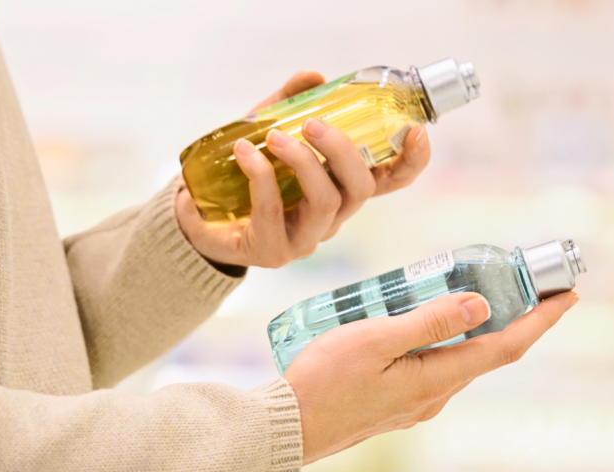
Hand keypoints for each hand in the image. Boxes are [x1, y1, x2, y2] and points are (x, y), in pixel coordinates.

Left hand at [176, 71, 432, 268]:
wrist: (198, 214)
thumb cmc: (241, 173)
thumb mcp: (268, 128)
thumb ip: (291, 102)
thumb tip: (314, 77)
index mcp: (341, 188)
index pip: (390, 181)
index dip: (411, 161)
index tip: (415, 131)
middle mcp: (332, 217)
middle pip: (360, 189)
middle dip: (342, 152)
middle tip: (313, 124)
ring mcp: (305, 238)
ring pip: (325, 203)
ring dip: (303, 163)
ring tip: (274, 137)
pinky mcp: (272, 251)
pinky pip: (274, 214)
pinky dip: (261, 177)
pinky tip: (244, 153)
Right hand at [285, 291, 578, 464]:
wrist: (284, 431)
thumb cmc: (323, 383)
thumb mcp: (376, 340)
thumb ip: (429, 321)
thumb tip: (481, 304)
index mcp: (437, 380)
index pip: (507, 346)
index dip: (541, 320)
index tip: (568, 295)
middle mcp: (435, 396)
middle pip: (487, 351)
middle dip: (510, 316)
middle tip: (518, 278)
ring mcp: (415, 403)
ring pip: (457, 358)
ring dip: (472, 326)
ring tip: (469, 288)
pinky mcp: (395, 404)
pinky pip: (432, 366)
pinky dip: (442, 339)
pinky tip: (421, 320)